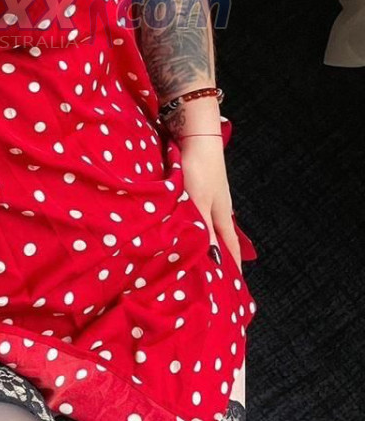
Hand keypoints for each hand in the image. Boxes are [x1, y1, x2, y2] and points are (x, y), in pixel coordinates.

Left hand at [178, 137, 242, 272]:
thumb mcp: (200, 203)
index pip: (231, 247)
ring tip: (199, 256)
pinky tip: (187, 226)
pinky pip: (198, 213)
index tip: (234, 285)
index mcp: (222, 215)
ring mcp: (209, 196)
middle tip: (216, 276)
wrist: (196, 136)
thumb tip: (214, 261)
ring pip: (209, 225)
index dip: (233, 265)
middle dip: (220, 256)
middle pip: (222, 238)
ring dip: (207, 241)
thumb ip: (204, 231)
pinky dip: (196, 225)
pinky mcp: (197, 186)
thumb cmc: (199, 170)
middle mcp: (218, 208)